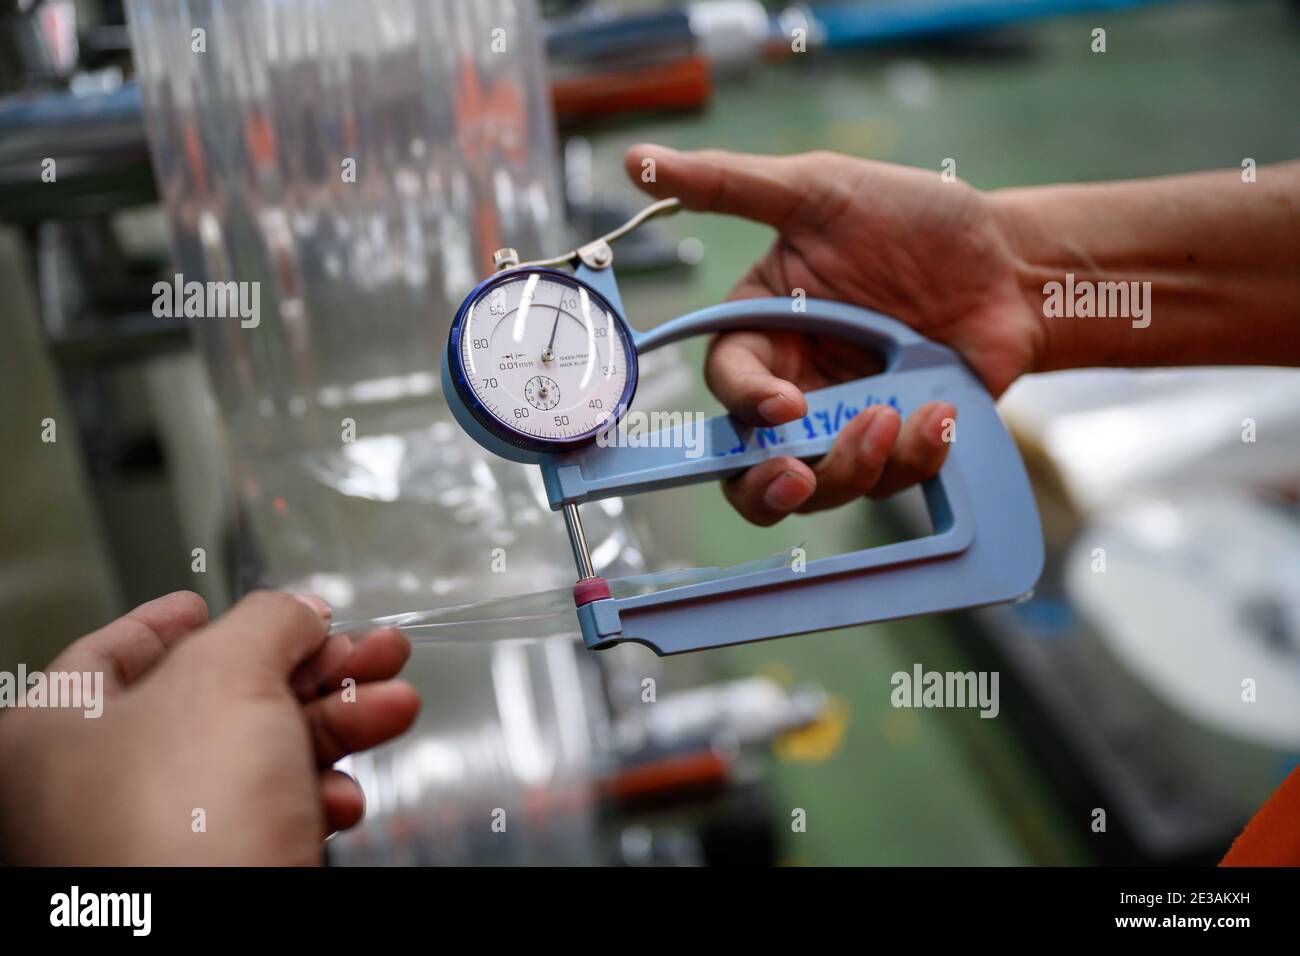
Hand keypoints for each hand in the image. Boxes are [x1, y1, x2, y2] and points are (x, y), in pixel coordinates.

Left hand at [0, 590, 418, 864]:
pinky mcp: (214, 878)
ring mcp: (155, 842)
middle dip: (308, 671)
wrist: (215, 952)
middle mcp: (96, 790)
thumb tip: (300, 613)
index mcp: (56, 731)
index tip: (206, 605)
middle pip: (217, 700)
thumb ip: (268, 623)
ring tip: (393, 704)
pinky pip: (271, 820)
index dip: (172, 620)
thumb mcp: (229, 679)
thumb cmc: (177, 828)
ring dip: (336, 727)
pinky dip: (318, 797)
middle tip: (366, 649)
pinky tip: (347, 796)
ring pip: (258, 758)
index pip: (114, 652)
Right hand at [625, 145, 1044, 524]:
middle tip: (798, 476)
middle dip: (768, 487)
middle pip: (749, 469)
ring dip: (856, 464)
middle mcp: (798, 388)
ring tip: (902, 415)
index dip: (745, 403)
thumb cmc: (914, 219)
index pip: (727, 384)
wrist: (1011, 262)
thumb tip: (639, 161)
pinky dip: (917, 455)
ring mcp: (848, 424)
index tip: (786, 403)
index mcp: (765, 334)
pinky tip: (942, 413)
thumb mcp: (818, 192)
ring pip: (822, 486)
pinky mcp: (901, 448)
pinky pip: (892, 481)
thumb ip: (728, 185)